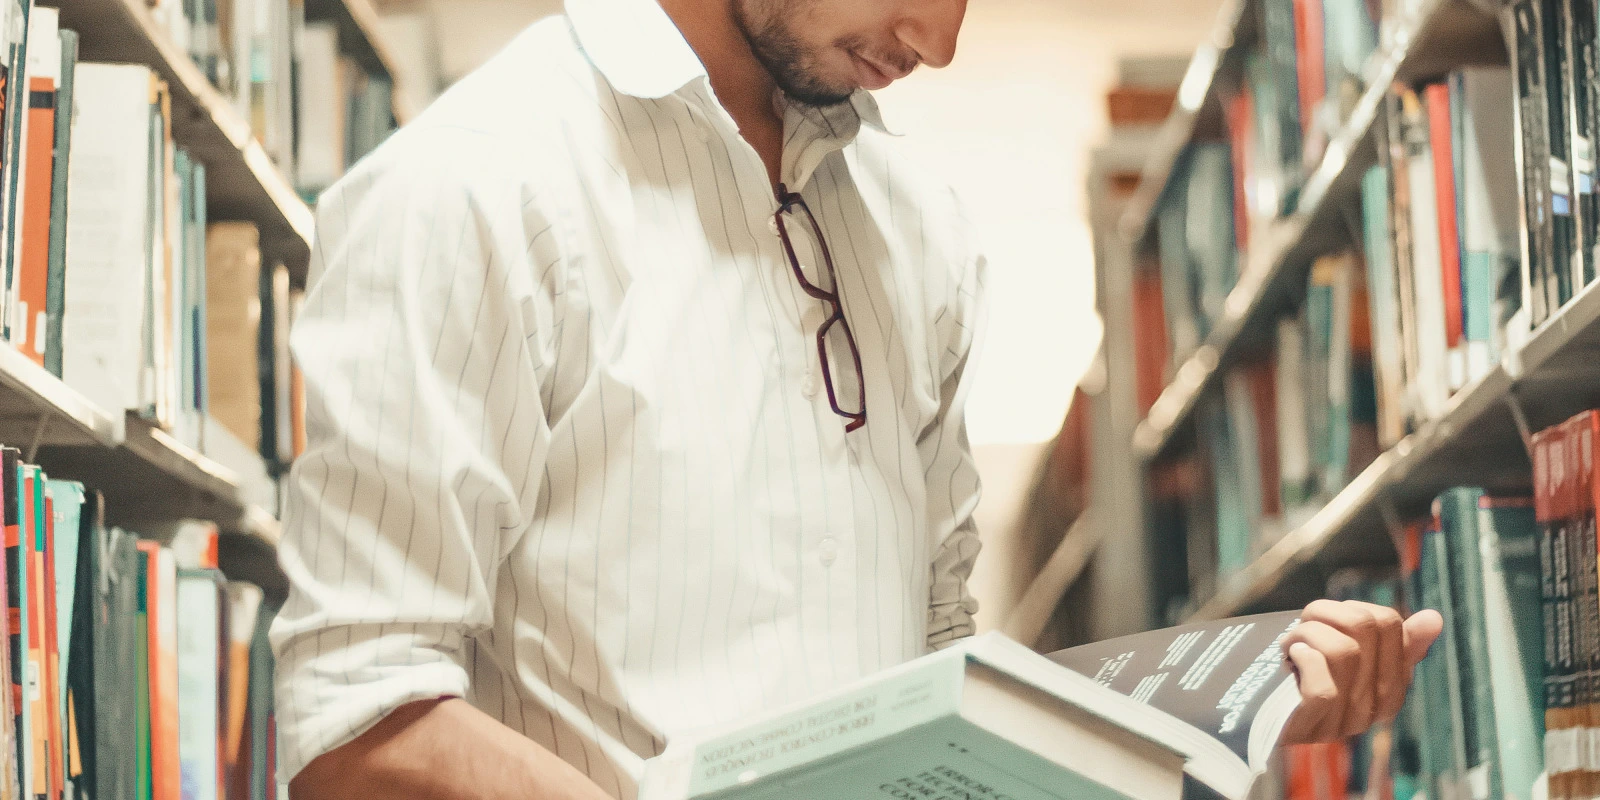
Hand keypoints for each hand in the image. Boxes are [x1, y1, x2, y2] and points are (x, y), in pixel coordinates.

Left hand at [1277, 599, 1443, 744]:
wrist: (1251, 712)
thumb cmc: (1300, 676)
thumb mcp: (1345, 654)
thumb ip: (1391, 641)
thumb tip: (1434, 618)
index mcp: (1388, 690)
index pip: (1391, 625)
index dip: (1351, 610)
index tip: (1328, 622)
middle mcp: (1371, 709)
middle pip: (1368, 627)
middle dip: (1327, 613)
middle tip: (1303, 626)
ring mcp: (1342, 721)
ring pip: (1343, 650)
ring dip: (1306, 633)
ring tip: (1291, 643)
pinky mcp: (1313, 726)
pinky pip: (1322, 685)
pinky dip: (1301, 657)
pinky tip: (1289, 658)